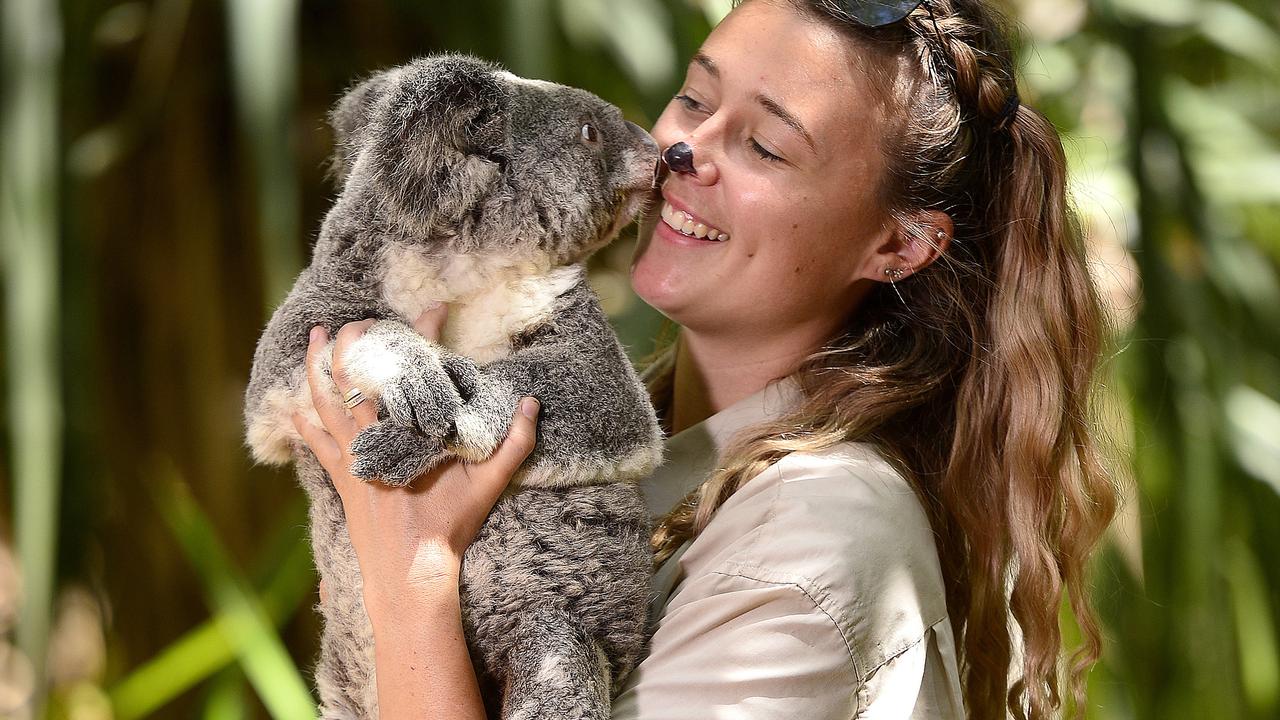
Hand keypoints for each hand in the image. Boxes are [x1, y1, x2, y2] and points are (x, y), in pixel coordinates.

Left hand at [291, 306, 539, 615]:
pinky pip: (313, 441)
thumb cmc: (449, 527)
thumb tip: (531, 404)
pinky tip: (296, 405)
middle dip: (355, 340)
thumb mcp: (490, 485)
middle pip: (356, 374)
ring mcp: (352, 456)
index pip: (415, 369)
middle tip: (361, 320)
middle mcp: (376, 437)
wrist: (409, 573)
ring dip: (318, 364)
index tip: (434, 307)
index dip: (424, 332)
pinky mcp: (340, 477)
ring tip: (316, 335)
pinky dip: (304, 419)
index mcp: (412, 431)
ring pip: (325, 400)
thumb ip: (514, 444)